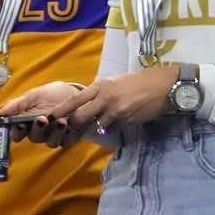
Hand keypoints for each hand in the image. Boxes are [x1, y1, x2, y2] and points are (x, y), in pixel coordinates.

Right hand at [0, 81, 82, 146]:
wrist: (78, 93)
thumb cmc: (53, 94)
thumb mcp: (35, 95)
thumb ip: (17, 105)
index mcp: (27, 122)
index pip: (17, 133)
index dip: (17, 131)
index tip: (19, 124)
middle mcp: (40, 132)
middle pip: (34, 137)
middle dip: (37, 129)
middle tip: (42, 119)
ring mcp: (55, 136)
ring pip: (50, 142)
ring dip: (55, 132)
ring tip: (61, 121)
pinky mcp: (69, 138)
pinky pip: (66, 141)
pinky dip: (67, 134)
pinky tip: (70, 125)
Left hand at [28, 65, 179, 148]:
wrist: (164, 85)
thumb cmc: (142, 82)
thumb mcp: (117, 83)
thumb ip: (101, 93)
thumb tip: (88, 104)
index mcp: (100, 86)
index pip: (74, 99)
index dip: (61, 110)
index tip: (50, 118)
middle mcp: (104, 96)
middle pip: (78, 116)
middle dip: (72, 126)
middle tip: (68, 132)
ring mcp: (114, 109)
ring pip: (92, 125)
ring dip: (90, 130)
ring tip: (90, 131)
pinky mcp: (125, 119)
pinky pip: (109, 130)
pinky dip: (108, 130)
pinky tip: (114, 126)